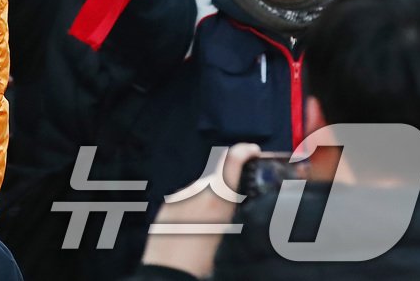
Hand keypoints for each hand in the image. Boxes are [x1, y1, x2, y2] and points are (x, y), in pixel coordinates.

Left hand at [141, 143, 260, 277]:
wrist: (168, 272)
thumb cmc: (200, 261)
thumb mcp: (227, 236)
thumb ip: (230, 211)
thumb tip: (234, 201)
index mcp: (216, 201)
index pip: (230, 163)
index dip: (243, 151)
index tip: (252, 149)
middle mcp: (196, 193)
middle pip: (216, 178)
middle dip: (228, 185)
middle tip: (237, 201)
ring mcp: (179, 198)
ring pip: (200, 189)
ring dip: (210, 198)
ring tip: (214, 223)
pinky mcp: (167, 206)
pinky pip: (186, 199)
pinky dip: (195, 207)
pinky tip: (198, 226)